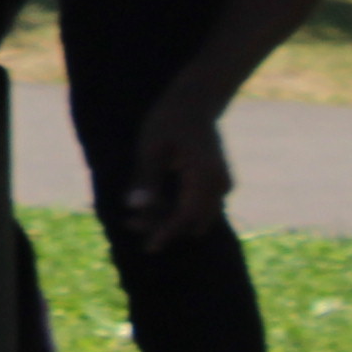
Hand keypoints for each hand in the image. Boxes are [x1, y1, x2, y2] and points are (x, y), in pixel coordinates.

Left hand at [124, 102, 233, 245]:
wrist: (194, 103)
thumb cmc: (168, 121)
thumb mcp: (150, 148)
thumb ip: (146, 179)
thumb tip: (135, 208)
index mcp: (205, 175)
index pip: (186, 215)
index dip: (167, 232)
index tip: (149, 247)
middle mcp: (219, 184)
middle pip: (192, 220)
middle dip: (164, 227)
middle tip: (130, 224)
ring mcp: (221, 186)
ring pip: (195, 215)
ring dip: (169, 220)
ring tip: (133, 219)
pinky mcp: (216, 186)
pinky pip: (197, 205)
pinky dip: (176, 209)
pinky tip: (151, 206)